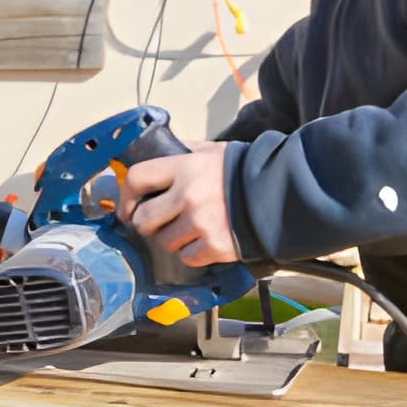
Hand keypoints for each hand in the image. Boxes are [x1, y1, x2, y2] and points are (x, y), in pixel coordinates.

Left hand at [118, 146, 239, 267]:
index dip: (126, 196)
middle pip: (143, 219)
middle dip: (146, 224)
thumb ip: (186, 152)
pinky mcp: (214, 246)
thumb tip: (163, 149)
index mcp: (184, 168)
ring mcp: (200, 224)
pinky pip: (187, 258)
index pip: (138, 179)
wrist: (280, 193)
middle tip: (156, 223)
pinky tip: (202, 242)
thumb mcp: (212, 151)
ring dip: (171, 240)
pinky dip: (192, 254)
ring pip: (164, 242)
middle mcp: (187, 196)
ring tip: (187, 231)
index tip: (128, 207)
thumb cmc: (244, 170)